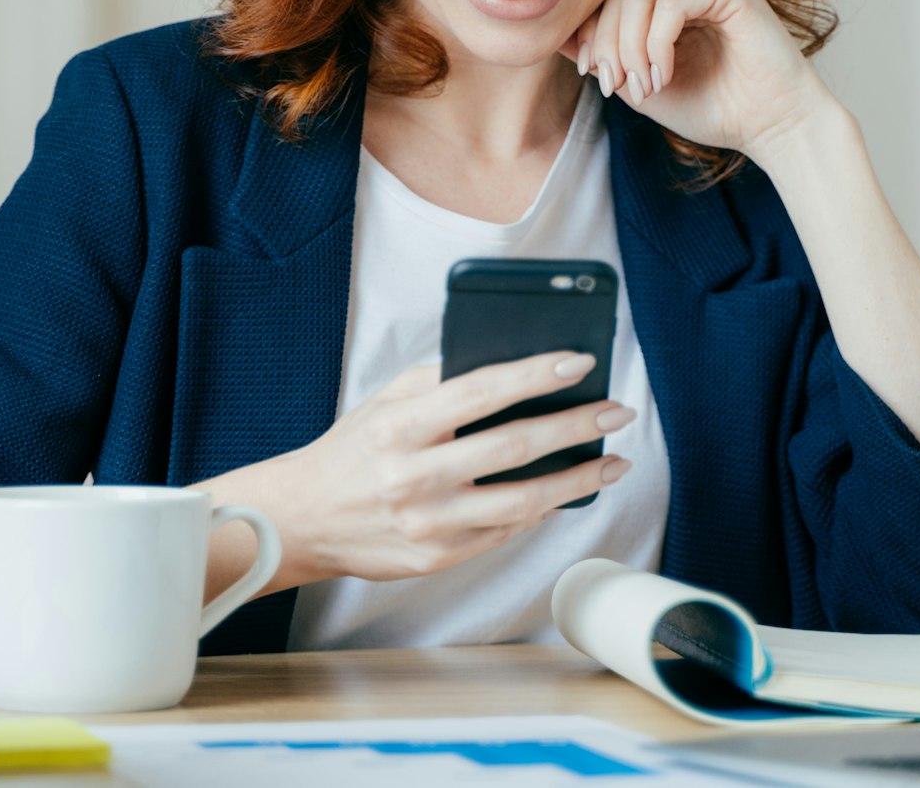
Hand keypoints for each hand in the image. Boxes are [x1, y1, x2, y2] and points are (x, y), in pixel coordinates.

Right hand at [202, 352, 633, 592]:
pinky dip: (542, 510)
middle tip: (617, 412)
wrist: (302, 520)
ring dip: (578, 479)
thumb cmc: (350, 453)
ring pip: (522, 500)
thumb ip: (436, 383)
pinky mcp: (437, 557)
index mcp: (399, 426)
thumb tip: (506, 368)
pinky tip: (566, 493)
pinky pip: (504, 531)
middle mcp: (414, 476)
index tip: (578, 362)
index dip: (533, 374)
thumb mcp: (381, 404)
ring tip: (614, 462)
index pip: (479, 392)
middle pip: (513, 447)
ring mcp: (428, 522)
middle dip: (575, 426)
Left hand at [561, 0, 840, 162]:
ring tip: (644, 87)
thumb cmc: (715, 109)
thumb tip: (557, 39)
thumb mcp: (642, 86)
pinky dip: (655, 45)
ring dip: (629, 48)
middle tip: (615, 87)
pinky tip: (663, 76)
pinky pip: (670, 4)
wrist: (773, 127)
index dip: (591, 36)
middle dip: (606, 45)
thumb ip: (606, 60)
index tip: (596, 79)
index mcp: (665, 1)